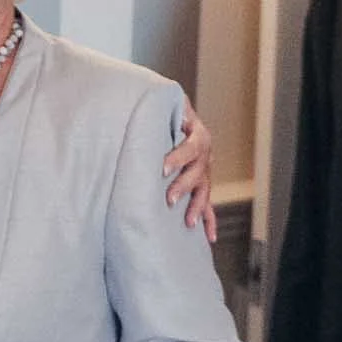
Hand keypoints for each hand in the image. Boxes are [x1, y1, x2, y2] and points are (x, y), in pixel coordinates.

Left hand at [165, 97, 217, 242]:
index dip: (179, 157)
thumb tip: (132, 108)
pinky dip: (209, 221)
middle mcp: (203, 154)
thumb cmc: (162, 111)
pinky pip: (208, 205)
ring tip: (187, 221)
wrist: (172, 116)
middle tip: (169, 198)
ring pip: (204, 190)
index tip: (163, 167)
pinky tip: (208, 237)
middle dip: (184, 186)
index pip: (192, 145)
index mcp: (196, 132)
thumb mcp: (162, 105)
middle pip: (199, 171)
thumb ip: (155, 107)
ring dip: (197, 206)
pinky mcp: (200, 186)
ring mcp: (204, 171)